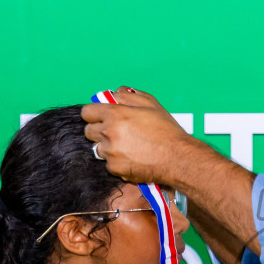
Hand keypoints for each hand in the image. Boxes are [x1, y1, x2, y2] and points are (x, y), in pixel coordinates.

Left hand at [82, 87, 200, 186]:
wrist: (176, 157)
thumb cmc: (166, 130)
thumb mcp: (150, 103)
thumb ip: (128, 95)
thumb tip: (114, 94)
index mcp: (114, 114)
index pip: (87, 112)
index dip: (94, 114)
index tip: (100, 117)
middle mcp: (109, 133)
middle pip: (89, 131)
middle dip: (99, 131)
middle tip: (116, 132)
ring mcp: (110, 152)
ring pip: (98, 149)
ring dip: (108, 147)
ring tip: (127, 146)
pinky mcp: (115, 169)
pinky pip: (109, 164)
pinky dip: (117, 161)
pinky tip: (132, 158)